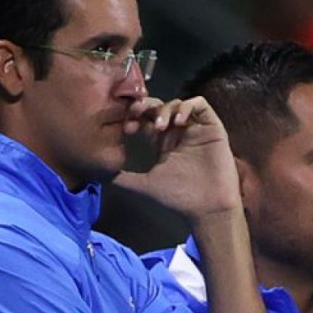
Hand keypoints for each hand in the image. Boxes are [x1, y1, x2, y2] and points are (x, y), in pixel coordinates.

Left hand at [115, 96, 241, 220]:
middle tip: (137, 112)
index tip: (127, 127)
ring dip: (165, 109)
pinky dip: (187, 107)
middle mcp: (179, 133)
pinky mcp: (212, 128)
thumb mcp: (144, 185)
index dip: (135, 116)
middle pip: (160, 106)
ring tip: (159, 125)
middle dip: (146, 106)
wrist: (206, 208)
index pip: (146, 118)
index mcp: (163, 143)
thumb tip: (100, 176)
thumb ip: (123, 179)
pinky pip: (200, 105)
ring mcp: (195, 129)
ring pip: (178, 103)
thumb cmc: (178, 198)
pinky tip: (178, 121)